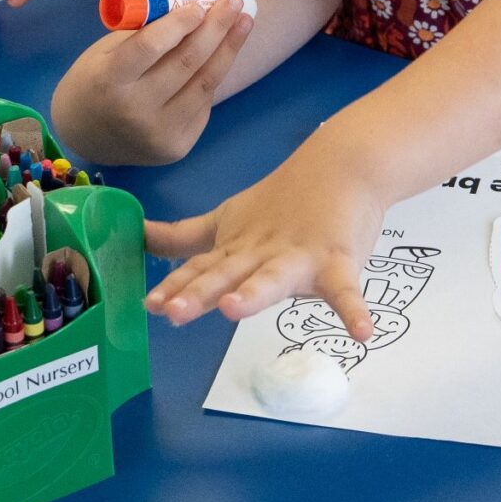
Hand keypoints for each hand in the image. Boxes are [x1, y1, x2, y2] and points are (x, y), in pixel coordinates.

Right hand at [49, 0, 251, 163]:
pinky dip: (213, 76)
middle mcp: (134, 111)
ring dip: (228, 50)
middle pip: (186, 63)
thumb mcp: (107, 53)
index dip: (179, 24)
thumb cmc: (98, 81)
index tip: (201, 4)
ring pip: (204, 85)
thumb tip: (194, 8)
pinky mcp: (176, 148)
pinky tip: (222, 55)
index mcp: (109, 81)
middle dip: (216, 28)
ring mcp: (158, 133)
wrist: (88, 136)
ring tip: (244, 23)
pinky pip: (202, 104)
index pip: (150, 47)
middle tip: (235, 3)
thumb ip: (143, 35)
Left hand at [143, 131, 387, 334]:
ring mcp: (299, 257)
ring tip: (232, 309)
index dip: (174, 285)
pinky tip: (362, 334)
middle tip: (172, 312)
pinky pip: (347, 290)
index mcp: (235, 248)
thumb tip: (138, 237)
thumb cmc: (282, 202)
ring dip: (254, 293)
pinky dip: (355, 310)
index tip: (148, 305)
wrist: (341, 167)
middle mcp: (260, 254)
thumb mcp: (227, 220)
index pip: (199, 268)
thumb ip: (184, 237)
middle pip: (225, 273)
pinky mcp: (338, 261)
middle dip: (198, 292)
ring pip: (273, 277)